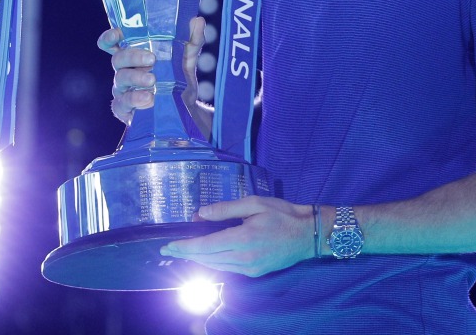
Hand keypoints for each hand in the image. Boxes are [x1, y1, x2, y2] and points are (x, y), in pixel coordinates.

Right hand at [100, 17, 205, 125]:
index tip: (117, 34)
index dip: (110, 38)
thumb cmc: (178, 77)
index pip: (113, 43)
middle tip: (152, 59)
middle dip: (133, 56)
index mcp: (133, 54)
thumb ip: (192, 40)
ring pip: (120, 80)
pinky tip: (149, 99)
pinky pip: (122, 103)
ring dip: (136, 78)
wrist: (186, 106)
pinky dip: (135, 100)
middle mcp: (124, 70)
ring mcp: (122, 90)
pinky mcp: (124, 109)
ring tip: (153, 80)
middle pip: (118, 59)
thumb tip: (197, 21)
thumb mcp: (188, 58)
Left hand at [160, 196, 313, 277]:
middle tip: (169, 250)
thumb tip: (201, 213)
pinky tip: (208, 256)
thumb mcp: (254, 203)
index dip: (184, 247)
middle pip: (207, 259)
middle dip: (186, 254)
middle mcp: (244, 257)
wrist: (306, 234)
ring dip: (198, 260)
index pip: (205, 246)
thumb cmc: (282, 214)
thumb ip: (226, 209)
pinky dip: (214, 263)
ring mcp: (249, 268)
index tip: (168, 246)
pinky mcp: (255, 273)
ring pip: (216, 266)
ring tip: (184, 252)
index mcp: (243, 238)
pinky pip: (228, 269)